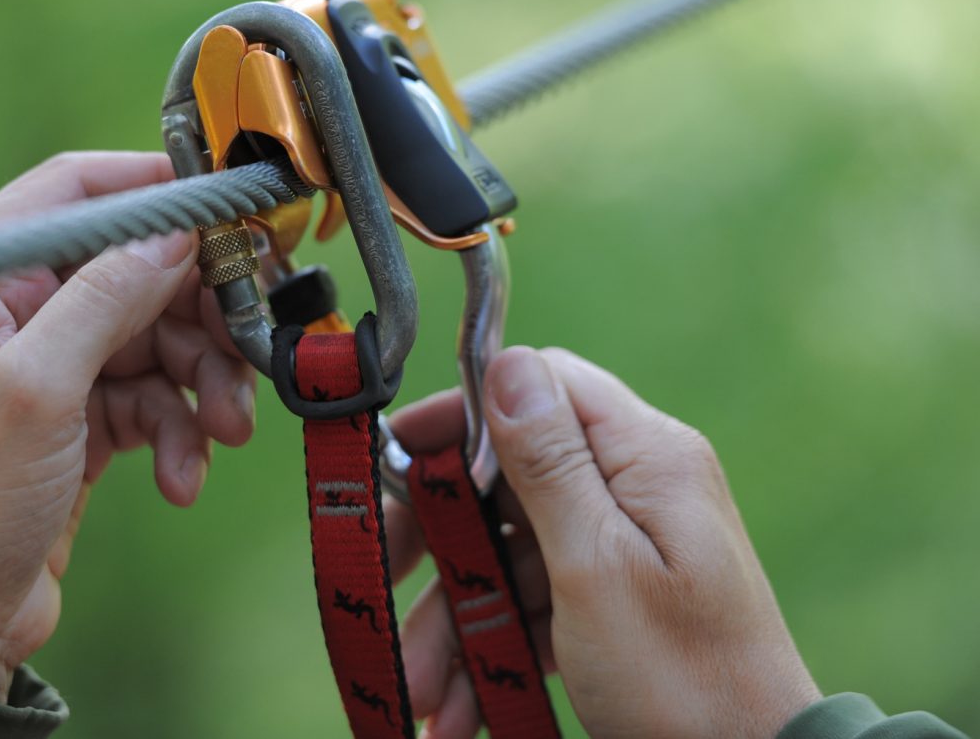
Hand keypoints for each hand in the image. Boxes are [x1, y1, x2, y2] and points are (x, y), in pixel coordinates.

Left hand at [0, 152, 255, 701]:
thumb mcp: (34, 389)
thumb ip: (107, 296)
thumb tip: (179, 228)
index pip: (77, 190)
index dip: (157, 189)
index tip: (232, 208)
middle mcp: (13, 310)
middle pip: (136, 269)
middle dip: (200, 310)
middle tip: (253, 342)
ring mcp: (49, 367)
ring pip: (158, 338)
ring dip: (203, 382)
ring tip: (225, 431)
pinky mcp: (79, 420)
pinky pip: (154, 399)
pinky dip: (180, 432)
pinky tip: (181, 479)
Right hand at [388, 347, 819, 738]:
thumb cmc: (683, 679)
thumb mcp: (596, 567)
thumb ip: (548, 463)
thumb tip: (506, 361)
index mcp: (645, 457)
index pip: (540, 388)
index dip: (463, 415)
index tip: (398, 457)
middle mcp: (635, 489)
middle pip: (507, 480)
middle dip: (440, 543)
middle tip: (383, 577)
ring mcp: (623, 546)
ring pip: (509, 553)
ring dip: (456, 621)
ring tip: (423, 697)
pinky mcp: (611, 600)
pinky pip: (532, 602)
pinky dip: (492, 648)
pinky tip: (460, 710)